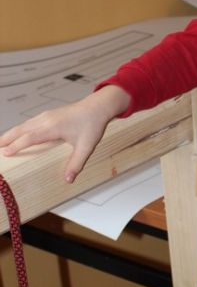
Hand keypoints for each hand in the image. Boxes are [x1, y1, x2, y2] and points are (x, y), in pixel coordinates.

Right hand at [0, 85, 129, 182]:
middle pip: (22, 129)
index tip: (6, 153)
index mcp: (53, 127)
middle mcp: (46, 120)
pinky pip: (30, 122)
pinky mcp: (49, 114)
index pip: (30, 138)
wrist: (97, 107)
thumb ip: (76, 163)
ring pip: (25, 124)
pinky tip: (19, 132)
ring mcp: (47, 115)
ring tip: (2, 141)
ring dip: (12, 132)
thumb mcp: (86, 147)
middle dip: (8, 138)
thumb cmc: (92, 125)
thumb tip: (68, 179)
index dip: (17, 146)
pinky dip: (21, 128)